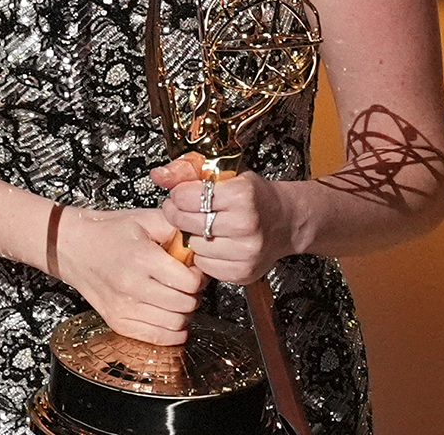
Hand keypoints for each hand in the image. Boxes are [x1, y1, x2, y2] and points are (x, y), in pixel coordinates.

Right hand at [53, 206, 205, 345]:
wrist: (74, 247)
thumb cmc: (110, 232)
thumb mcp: (145, 218)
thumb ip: (176, 227)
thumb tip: (201, 242)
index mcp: (142, 259)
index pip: (190, 282)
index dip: (200, 276)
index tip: (194, 270)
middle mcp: (133, 286)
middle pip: (186, 304)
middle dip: (194, 294)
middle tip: (188, 283)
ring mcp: (124, 308)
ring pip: (176, 324)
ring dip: (185, 313)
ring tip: (177, 297)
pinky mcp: (118, 322)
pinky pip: (158, 338)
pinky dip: (172, 331)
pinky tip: (169, 314)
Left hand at [154, 163, 296, 283]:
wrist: (285, 220)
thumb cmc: (255, 196)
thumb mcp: (225, 173)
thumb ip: (188, 171)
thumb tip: (158, 175)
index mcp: (241, 195)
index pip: (186, 197)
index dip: (178, 195)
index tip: (182, 195)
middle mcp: (246, 224)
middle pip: (188, 223)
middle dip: (180, 216)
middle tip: (185, 211)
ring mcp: (246, 252)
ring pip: (195, 247)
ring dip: (193, 237)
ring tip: (205, 227)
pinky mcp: (243, 272)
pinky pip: (206, 267)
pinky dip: (205, 256)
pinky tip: (216, 243)